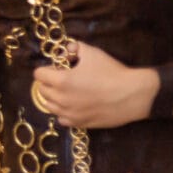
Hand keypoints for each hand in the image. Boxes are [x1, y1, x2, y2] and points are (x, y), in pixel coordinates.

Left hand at [32, 41, 158, 128]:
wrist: (134, 95)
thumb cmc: (112, 71)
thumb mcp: (91, 52)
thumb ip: (73, 48)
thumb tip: (65, 51)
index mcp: (61, 81)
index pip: (38, 74)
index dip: (47, 69)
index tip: (58, 68)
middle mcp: (62, 99)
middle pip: (42, 90)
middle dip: (49, 83)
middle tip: (63, 78)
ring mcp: (70, 114)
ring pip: (49, 106)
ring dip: (54, 98)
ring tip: (67, 92)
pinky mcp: (80, 124)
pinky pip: (62, 119)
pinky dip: (64, 112)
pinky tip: (74, 105)